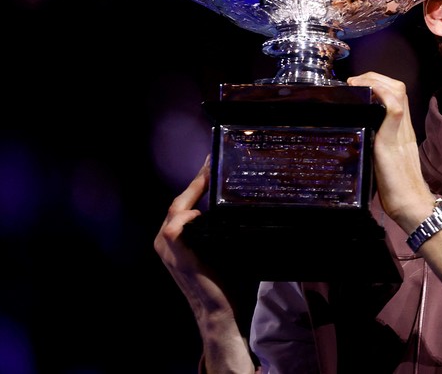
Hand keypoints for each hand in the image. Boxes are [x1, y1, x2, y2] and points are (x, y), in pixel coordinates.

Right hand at [154, 156, 232, 319]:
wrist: (218, 311)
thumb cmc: (224, 284)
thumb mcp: (220, 248)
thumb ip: (220, 229)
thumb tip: (244, 207)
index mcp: (174, 240)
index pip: (184, 205)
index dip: (196, 184)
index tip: (211, 164)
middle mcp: (165, 242)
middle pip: (179, 202)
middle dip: (196, 180)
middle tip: (214, 162)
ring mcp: (167, 248)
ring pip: (177, 209)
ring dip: (194, 190)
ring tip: (212, 175)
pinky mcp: (175, 253)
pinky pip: (177, 226)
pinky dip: (188, 216)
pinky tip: (202, 210)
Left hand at [347, 72, 436, 232]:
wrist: (411, 205)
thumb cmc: (397, 190)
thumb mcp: (382, 162)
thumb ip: (373, 149)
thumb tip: (349, 147)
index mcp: (401, 131)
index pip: (396, 95)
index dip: (377, 84)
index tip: (357, 86)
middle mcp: (404, 127)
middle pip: (397, 87)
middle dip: (375, 76)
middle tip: (354, 82)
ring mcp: (401, 132)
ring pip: (397, 91)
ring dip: (375, 81)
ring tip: (356, 84)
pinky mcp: (394, 140)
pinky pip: (394, 109)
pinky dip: (381, 95)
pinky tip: (367, 94)